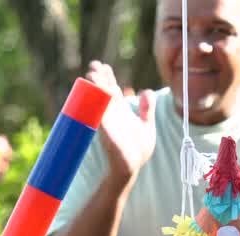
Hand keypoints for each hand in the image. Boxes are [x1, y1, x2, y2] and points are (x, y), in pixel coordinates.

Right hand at [86, 61, 156, 179]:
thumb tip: (147, 91)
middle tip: (94, 64)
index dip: (108, 77)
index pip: (112, 90)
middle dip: (99, 77)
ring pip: (100, 100)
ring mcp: (108, 122)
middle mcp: (112, 114)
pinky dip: (98, 103)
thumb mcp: (147, 126)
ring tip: (92, 73)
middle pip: (104, 91)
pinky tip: (96, 92)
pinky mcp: (106, 131)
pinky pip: (100, 114)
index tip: (103, 66)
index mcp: (121, 111)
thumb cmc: (138, 150)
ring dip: (96, 86)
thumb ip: (148, 109)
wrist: (132, 166)